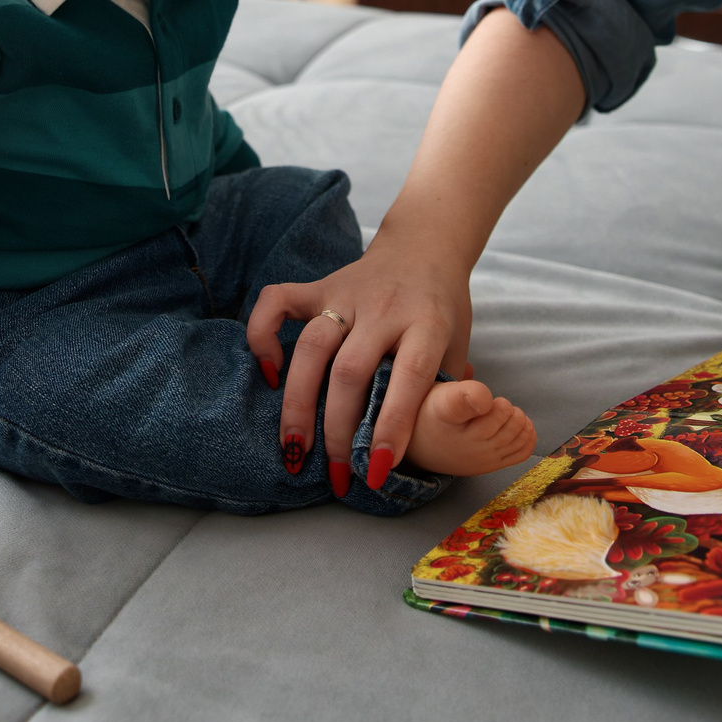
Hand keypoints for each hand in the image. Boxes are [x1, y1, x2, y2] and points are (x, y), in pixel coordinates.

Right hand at [246, 230, 473, 493]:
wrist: (424, 245)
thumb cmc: (442, 308)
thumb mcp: (458, 345)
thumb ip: (443, 389)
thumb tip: (427, 446)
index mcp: (427, 324)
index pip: (407, 378)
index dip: (392, 426)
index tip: (378, 470)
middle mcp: (384, 308)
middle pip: (351, 371)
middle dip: (340, 431)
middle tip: (337, 475)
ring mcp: (346, 294)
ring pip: (313, 347)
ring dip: (299, 403)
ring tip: (294, 448)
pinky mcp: (318, 286)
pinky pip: (277, 302)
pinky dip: (263, 336)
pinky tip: (267, 373)